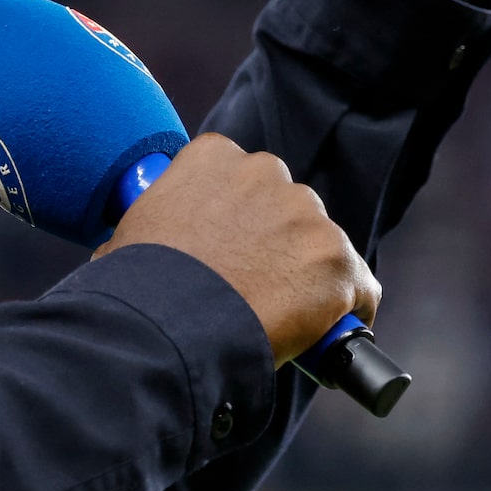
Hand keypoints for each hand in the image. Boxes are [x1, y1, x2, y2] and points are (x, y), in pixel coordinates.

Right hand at [98, 135, 377, 362]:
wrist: (166, 324)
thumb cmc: (138, 286)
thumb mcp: (131, 233)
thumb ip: (156, 223)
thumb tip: (151, 246)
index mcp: (212, 156)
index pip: (239, 178)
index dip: (237, 218)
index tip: (230, 249)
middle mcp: (267, 172)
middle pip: (286, 207)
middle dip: (275, 242)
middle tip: (253, 287)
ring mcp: (307, 215)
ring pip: (321, 246)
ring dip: (308, 274)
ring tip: (281, 317)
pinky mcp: (337, 261)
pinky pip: (359, 287)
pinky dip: (346, 309)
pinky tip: (326, 333)